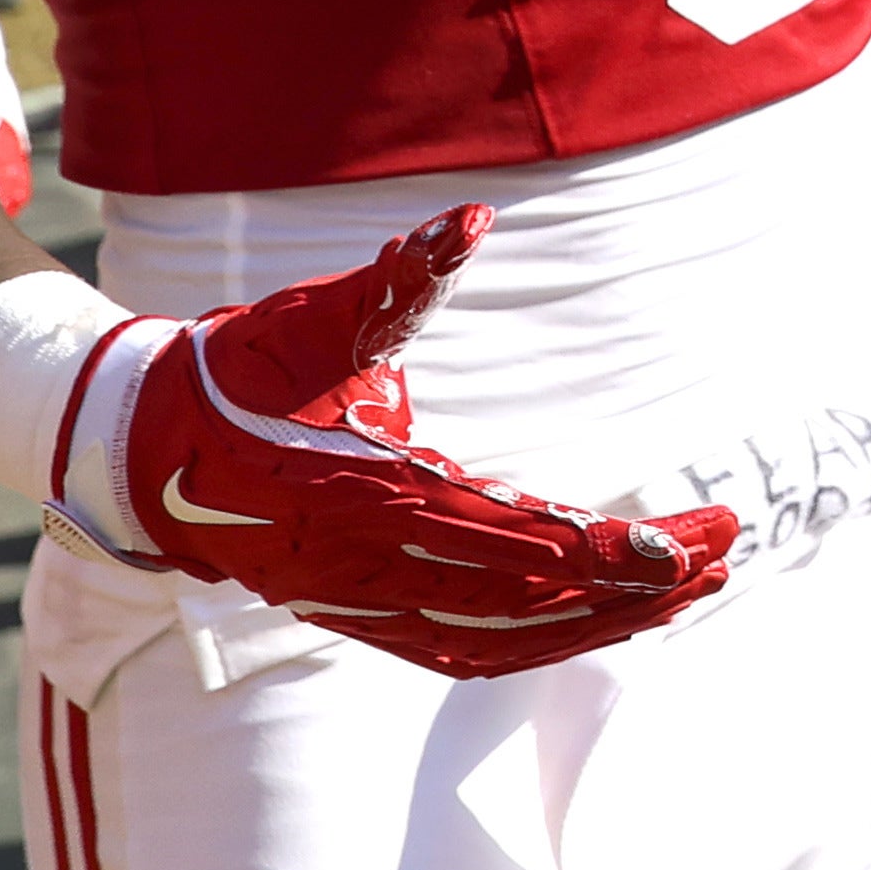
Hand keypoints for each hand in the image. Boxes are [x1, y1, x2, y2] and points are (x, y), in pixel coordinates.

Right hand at [104, 207, 741, 678]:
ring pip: (503, 636)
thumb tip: (471, 218)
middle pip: (519, 595)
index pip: (498, 535)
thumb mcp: (317, 319)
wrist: (145, 452)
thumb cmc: (243, 373)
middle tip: (725, 551)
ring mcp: (358, 605)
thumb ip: (399, 278)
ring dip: (605, 620)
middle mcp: (360, 568)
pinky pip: (467, 651)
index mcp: (355, 496)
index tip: (673, 543)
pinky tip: (613, 625)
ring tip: (700, 587)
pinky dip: (545, 644)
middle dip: (628, 582)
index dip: (588, 548)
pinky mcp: (360, 620)